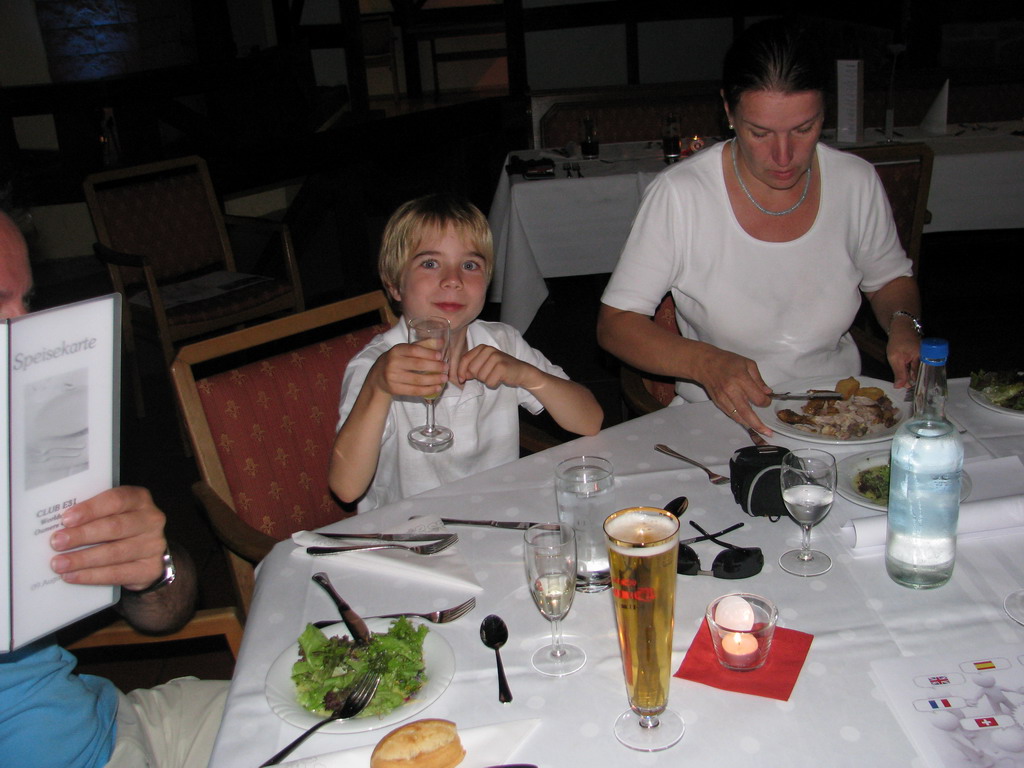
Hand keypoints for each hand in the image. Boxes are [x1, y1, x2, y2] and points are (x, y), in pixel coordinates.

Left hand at [49, 486, 166, 590]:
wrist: (144, 553)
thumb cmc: (119, 528)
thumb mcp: (111, 512)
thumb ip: (92, 514)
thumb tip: (59, 526)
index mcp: (139, 499)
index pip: (116, 500)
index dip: (90, 509)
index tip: (66, 519)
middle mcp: (151, 520)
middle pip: (115, 527)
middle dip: (82, 535)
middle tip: (57, 543)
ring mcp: (154, 545)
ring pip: (115, 553)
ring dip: (83, 559)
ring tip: (59, 563)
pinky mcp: (150, 568)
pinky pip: (118, 574)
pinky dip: (92, 576)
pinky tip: (73, 576)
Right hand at [371, 343, 447, 398]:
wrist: (378, 376)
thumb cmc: (397, 360)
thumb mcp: (406, 350)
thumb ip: (423, 345)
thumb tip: (442, 342)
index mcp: (397, 350)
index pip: (414, 350)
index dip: (428, 353)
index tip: (440, 356)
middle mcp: (393, 363)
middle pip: (418, 365)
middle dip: (435, 367)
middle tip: (446, 368)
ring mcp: (393, 377)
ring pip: (417, 380)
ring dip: (433, 380)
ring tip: (444, 379)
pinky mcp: (394, 389)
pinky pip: (414, 391)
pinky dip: (427, 390)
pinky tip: (437, 388)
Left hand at [457, 344, 531, 388]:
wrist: (521, 371)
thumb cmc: (500, 369)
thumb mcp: (484, 365)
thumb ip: (471, 368)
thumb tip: (460, 376)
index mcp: (482, 348)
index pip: (465, 359)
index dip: (460, 371)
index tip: (461, 379)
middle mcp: (488, 350)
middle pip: (472, 370)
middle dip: (478, 377)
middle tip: (488, 374)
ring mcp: (496, 357)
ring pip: (480, 377)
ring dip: (487, 380)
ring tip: (495, 375)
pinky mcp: (502, 367)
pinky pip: (489, 382)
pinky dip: (494, 384)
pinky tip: (500, 379)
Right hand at [693, 347, 772, 433]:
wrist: (705, 364)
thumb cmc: (728, 361)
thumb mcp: (747, 364)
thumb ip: (758, 379)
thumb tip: (768, 393)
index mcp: (741, 379)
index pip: (757, 398)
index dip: (766, 402)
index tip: (767, 400)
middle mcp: (732, 391)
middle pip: (747, 413)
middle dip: (758, 424)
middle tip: (768, 432)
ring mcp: (723, 398)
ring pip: (738, 417)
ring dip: (749, 425)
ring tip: (759, 430)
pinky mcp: (718, 403)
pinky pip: (731, 415)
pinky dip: (740, 420)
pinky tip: (747, 422)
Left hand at [886, 327, 920, 389]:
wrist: (901, 328)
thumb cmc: (897, 342)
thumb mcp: (895, 358)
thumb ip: (899, 372)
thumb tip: (899, 387)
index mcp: (922, 358)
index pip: (919, 375)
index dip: (913, 383)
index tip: (908, 389)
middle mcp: (927, 358)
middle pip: (920, 375)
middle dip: (912, 381)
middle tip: (906, 387)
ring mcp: (926, 358)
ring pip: (919, 372)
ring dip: (912, 377)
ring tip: (906, 382)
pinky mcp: (924, 357)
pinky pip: (919, 368)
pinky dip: (913, 372)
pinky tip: (908, 375)